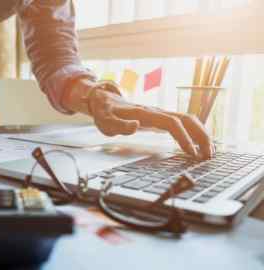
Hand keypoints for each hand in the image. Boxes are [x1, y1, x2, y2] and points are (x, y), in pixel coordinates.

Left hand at [62, 79, 213, 159]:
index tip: (190, 152)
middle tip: (208, 155)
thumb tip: (135, 126)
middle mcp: (156, 111)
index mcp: (145, 113)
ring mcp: (160, 113)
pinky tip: (198, 145)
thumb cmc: (105, 112)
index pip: (171, 122)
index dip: (183, 136)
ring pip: (188, 120)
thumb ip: (119, 125)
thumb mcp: (105, 121)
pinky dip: (194, 132)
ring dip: (200, 134)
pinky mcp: (160, 117)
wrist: (104, 100)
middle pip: (186, 119)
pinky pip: (183, 123)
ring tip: (208, 152)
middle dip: (200, 136)